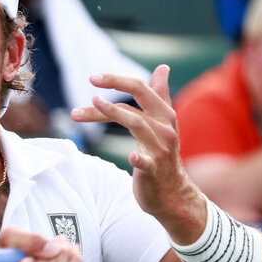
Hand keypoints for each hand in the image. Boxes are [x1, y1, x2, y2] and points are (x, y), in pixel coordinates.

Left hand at [71, 65, 204, 242]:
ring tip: (92, 103)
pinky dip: (139, 158)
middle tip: (90, 80)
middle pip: (137, 102)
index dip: (117, 80)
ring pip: (137, 124)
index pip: (141, 89)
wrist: (172, 193)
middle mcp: (164, 128)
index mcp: (164, 114)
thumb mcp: (163, 123)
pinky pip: (146, 162)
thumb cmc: (162, 155)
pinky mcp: (153, 170)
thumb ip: (160, 96)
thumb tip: (163, 67)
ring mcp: (160, 149)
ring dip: (113, 112)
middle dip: (115, 87)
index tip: (93, 77)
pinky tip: (130, 156)